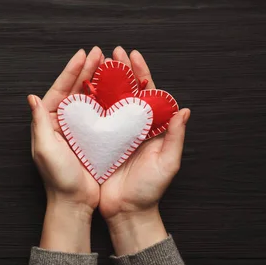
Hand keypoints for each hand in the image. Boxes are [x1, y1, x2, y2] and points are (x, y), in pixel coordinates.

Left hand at [29, 47, 103, 252]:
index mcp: (48, 123)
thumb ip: (39, 122)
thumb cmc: (58, 178)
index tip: (82, 55)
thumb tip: (32, 97)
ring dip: (98, 81)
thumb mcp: (45, 149)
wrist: (74, 203)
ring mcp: (78, 131)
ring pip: (88, 99)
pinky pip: (100, 114)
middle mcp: (62, 124)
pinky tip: (118, 88)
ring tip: (109, 64)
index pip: (58, 91)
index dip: (70, 72)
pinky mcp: (92, 139)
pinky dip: (107, 100)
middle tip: (99, 52)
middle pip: (74, 91)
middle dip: (86, 70)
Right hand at [98, 47, 190, 254]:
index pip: (147, 94)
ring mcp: (114, 134)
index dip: (141, 73)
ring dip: (102, 82)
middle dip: (120, 71)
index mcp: (151, 128)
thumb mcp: (167, 163)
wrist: (126, 211)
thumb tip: (184, 110)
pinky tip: (81, 91)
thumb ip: (175, 137)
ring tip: (95, 65)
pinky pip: (94, 119)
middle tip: (112, 52)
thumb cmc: (149, 190)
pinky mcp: (99, 143)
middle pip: (126, 92)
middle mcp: (132, 127)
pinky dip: (88, 104)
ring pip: (108, 102)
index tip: (133, 56)